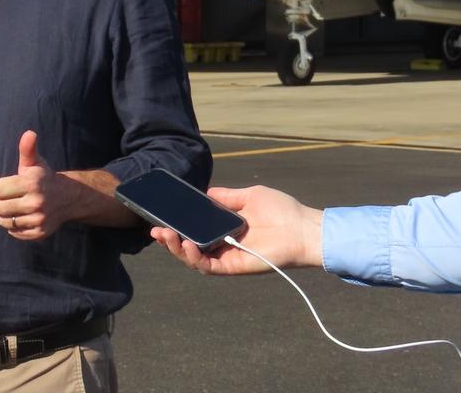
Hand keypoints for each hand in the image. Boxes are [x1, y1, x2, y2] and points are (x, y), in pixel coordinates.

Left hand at [0, 130, 71, 239]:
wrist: (67, 197)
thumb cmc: (44, 178)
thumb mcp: (35, 162)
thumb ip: (27, 148)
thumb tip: (29, 133)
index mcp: (31, 183)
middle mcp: (36, 202)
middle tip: (7, 197)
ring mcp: (38, 219)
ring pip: (4, 221)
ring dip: (5, 214)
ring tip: (14, 206)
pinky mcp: (40, 233)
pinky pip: (14, 232)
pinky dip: (14, 226)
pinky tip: (22, 216)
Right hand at [149, 185, 323, 274]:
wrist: (304, 229)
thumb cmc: (282, 211)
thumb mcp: (248, 196)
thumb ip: (226, 197)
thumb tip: (205, 193)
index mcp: (225, 228)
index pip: (195, 230)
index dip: (177, 227)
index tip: (162, 218)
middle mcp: (223, 245)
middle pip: (189, 247)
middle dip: (169, 241)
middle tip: (156, 231)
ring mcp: (228, 257)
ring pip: (195, 259)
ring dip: (177, 250)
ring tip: (166, 237)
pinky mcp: (235, 267)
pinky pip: (209, 267)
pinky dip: (195, 259)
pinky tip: (187, 246)